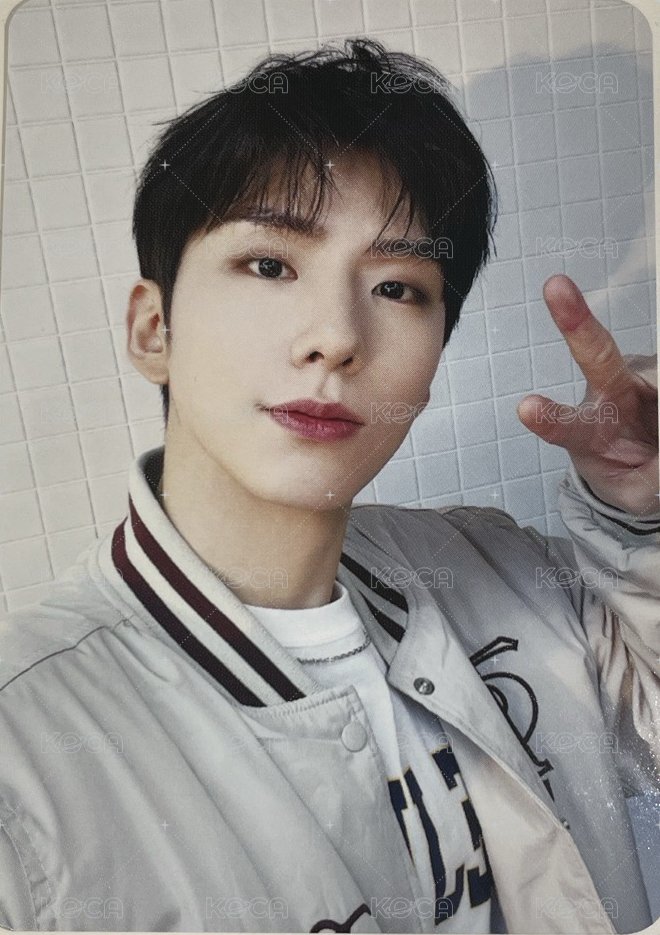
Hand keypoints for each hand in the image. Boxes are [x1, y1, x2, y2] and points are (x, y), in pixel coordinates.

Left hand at [516, 274, 658, 517]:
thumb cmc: (631, 472)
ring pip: (659, 378)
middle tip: (554, 286)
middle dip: (577, 324)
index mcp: (588, 432)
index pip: (566, 426)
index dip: (548, 418)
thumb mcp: (641, 491)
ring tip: (657, 438)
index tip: (526, 408)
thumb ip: (655, 475)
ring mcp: (644, 377)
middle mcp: (610, 394)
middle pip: (598, 358)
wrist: (656, 464)